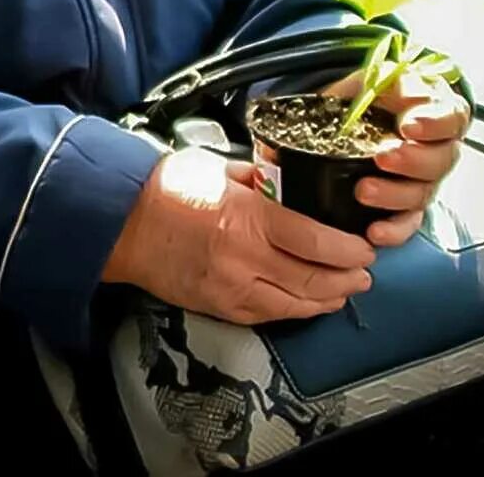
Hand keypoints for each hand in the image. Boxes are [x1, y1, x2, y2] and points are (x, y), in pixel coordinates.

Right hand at [105, 148, 375, 323]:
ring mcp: (230, 288)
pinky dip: (293, 311)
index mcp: (248, 218)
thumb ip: (256, 178)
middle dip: (347, 278)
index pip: (317, 242)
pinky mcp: (217, 306)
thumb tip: (282, 180)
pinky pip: (266, 315)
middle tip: (364, 273)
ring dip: (326, 299)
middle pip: (314, 280)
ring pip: (295, 305)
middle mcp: (244, 259)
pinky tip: (305, 304)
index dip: (350, 250)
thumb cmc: (161, 190)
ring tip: (343, 291)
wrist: (119, 222)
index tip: (364, 248)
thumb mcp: (217, 168)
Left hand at [322, 69, 471, 246]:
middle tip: (382, 156)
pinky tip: (374, 232)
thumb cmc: (374, 97)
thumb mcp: (378, 78)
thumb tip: (400, 90)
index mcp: (438, 114)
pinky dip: (393, 230)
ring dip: (395, 195)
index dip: (434, 124)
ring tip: (363, 190)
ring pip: (423, 194)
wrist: (353, 120)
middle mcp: (437, 151)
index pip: (451, 119)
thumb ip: (390, 81)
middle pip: (441, 161)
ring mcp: (423, 181)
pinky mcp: (405, 207)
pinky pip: (407, 223)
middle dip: (412, 161)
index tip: (409, 126)